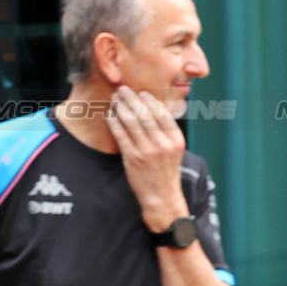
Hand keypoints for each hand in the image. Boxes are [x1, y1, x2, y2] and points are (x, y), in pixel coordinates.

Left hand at [106, 87, 188, 230]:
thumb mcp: (174, 150)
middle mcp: (163, 144)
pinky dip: (114, 122)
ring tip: (115, 99)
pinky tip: (110, 115)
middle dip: (132, 99)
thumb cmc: (166, 171)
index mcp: (176, 140)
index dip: (150, 100)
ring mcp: (147, 151)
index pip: (162, 113)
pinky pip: (121, 135)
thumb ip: (166, 132)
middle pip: (145, 114)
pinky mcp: (133, 158)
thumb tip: (153, 109)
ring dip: (121, 107)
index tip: (141, 92)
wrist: (162, 196)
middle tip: (123, 89)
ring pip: (131, 122)